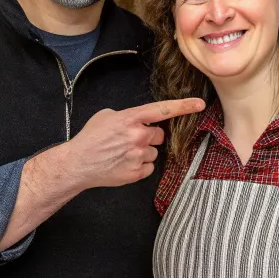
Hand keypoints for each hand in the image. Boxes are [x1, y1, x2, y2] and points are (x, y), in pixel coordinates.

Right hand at [65, 98, 205, 188]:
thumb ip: (128, 116)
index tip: (199, 104)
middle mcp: (138, 136)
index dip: (183, 106)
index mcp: (130, 118)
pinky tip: (124, 164)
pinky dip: (139, 166)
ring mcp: (138, 156)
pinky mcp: (137, 173)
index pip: (163, 110)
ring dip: (143, 152)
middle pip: (159, 135)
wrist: (78, 163)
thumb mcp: (106, 116)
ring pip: (154, 153)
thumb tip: (139, 121)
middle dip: (148, 137)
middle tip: (129, 141)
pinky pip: (149, 167)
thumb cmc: (90, 139)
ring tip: (123, 154)